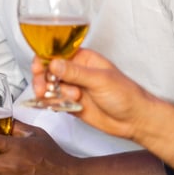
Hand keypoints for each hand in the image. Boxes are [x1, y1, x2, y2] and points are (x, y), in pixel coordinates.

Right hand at [31, 49, 156, 141]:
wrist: (135, 121)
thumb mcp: (99, 80)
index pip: (57, 54)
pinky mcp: (72, 104)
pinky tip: (57, 106)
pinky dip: (52, 104)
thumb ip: (75, 72)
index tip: (38, 68)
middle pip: (49, 71)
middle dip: (43, 79)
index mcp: (83, 59)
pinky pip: (55, 102)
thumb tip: (54, 63)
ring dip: (49, 93)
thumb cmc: (126, 94)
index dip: (44, 59)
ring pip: (50, 87)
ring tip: (58, 99)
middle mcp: (76, 72)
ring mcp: (73, 88)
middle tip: (43, 88)